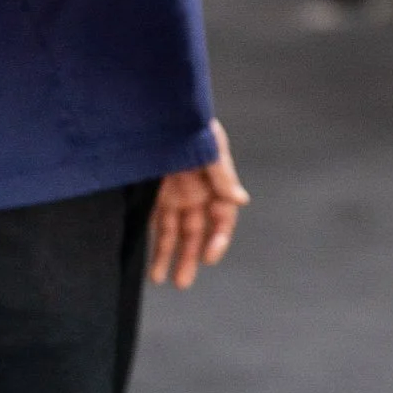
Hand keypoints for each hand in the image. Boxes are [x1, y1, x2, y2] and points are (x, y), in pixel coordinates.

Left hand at [150, 119, 250, 289]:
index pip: (222, 217)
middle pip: (197, 231)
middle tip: (183, 281)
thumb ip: (223, 175)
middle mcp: (197, 192)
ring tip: (162, 280)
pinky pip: (156, 224)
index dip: (219, 238)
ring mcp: (176, 194)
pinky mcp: (155, 195)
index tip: (210, 256)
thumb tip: (241, 200)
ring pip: (175, 233)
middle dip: (191, 256)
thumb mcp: (209, 147)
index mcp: (215, 181)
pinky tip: (151, 263)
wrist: (158, 110)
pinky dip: (156, 243)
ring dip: (169, 256)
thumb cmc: (188, 123)